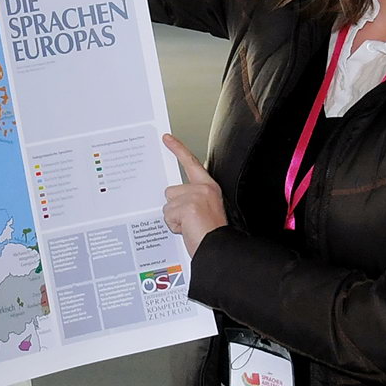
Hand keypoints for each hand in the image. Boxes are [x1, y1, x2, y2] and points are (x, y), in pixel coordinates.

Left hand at [161, 135, 226, 254]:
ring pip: (167, 204)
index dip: (178, 149)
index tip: (167, 138)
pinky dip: (174, 226)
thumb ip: (192, 198)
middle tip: (189, 221)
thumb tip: (176, 196)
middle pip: (171, 191)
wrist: (219, 247)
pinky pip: (168, 216)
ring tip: (189, 227)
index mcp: (209, 187)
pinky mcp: (187, 206)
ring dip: (174, 218)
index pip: (191, 163)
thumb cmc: (213, 234)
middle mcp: (202, 188)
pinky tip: (187, 230)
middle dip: (174, 208)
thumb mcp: (205, 210)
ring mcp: (194, 196)